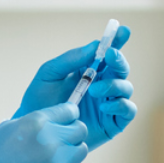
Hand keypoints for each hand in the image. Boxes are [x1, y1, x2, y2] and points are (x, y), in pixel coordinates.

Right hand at [0, 104, 88, 162]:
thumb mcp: (9, 127)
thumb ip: (35, 121)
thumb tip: (54, 120)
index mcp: (37, 123)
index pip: (70, 110)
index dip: (68, 114)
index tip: (65, 119)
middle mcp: (51, 141)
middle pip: (81, 130)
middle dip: (73, 132)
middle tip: (62, 138)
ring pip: (81, 150)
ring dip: (72, 151)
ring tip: (56, 155)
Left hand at [15, 26, 136, 149]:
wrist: (35, 132)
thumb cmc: (39, 101)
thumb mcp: (49, 74)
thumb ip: (71, 59)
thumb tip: (95, 45)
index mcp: (89, 71)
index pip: (108, 53)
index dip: (118, 41)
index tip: (123, 30)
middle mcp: (102, 85)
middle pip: (121, 69)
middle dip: (119, 60)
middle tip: (110, 56)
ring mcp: (108, 104)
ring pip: (127, 88)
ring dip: (114, 84)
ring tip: (94, 90)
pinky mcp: (112, 123)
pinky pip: (128, 110)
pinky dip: (120, 104)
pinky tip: (103, 106)